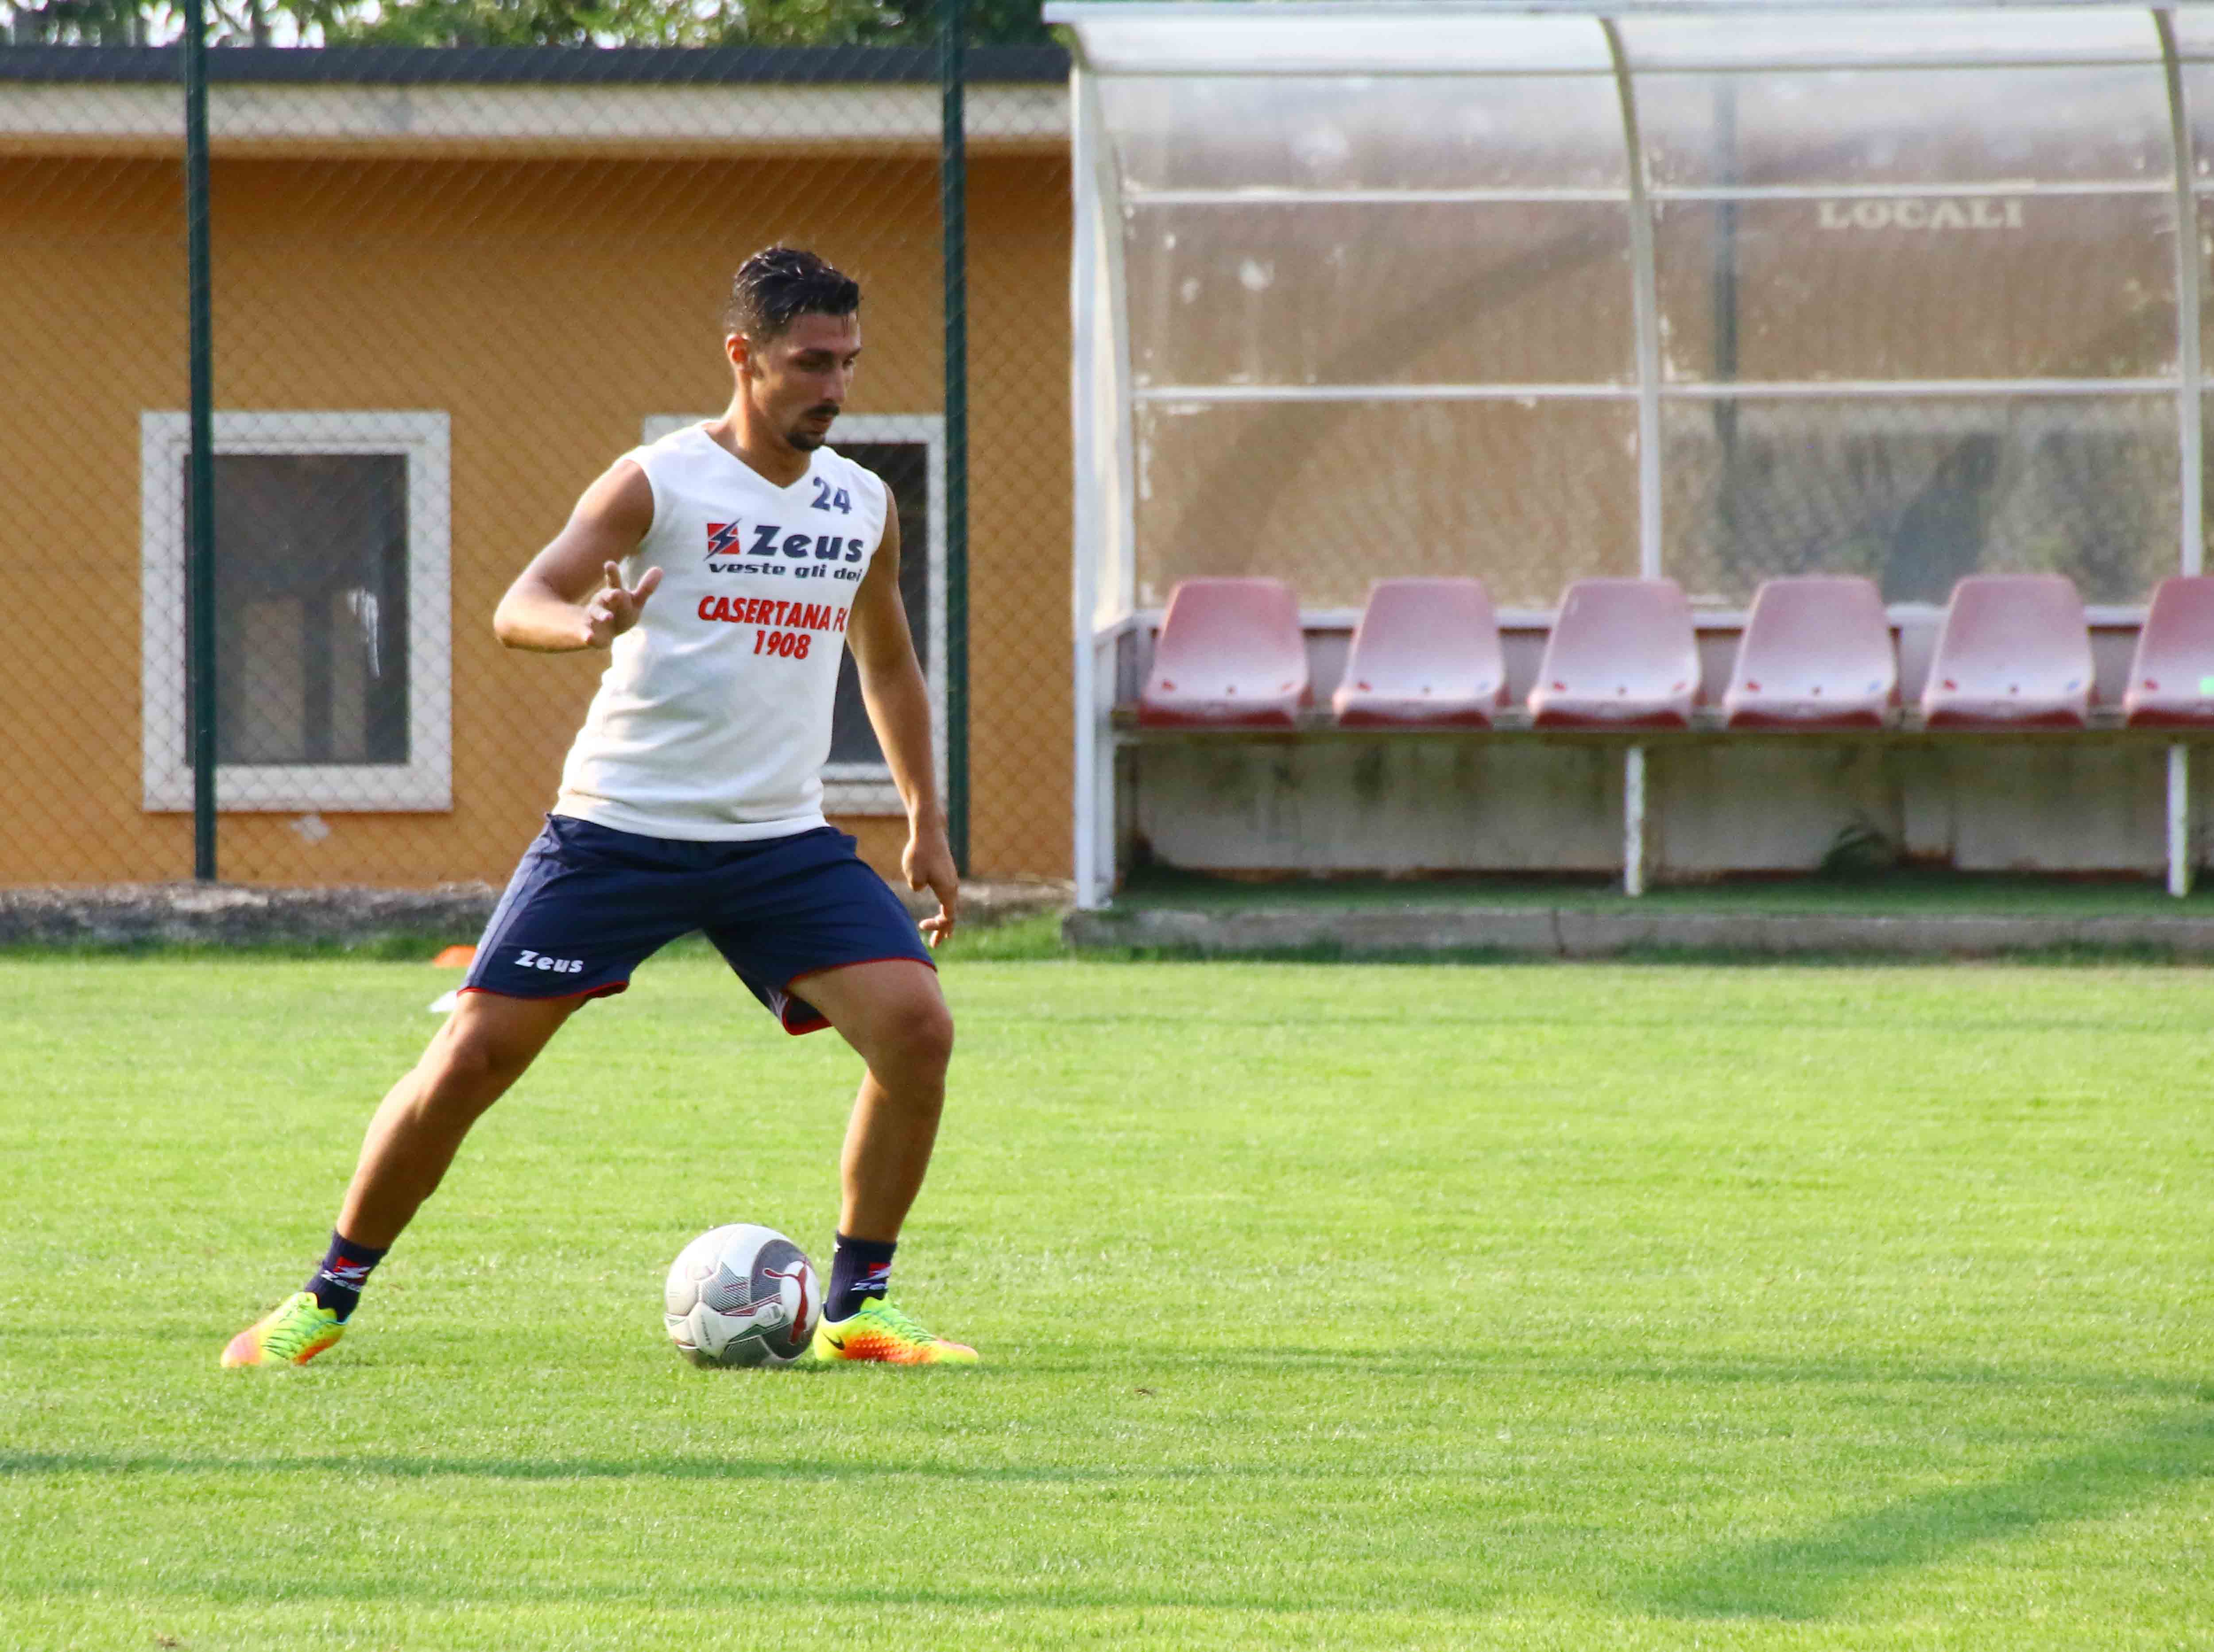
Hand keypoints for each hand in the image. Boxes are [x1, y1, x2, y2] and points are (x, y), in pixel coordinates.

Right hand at [581, 561, 661, 647]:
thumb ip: (646, 588)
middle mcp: (601, 602)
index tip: (610, 564)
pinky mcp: (588, 632)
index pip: (614, 582)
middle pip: (604, 596)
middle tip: (617, 593)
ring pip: (595, 614)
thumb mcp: (634, 601)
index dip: (612, 573)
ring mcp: (592, 617)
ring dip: (602, 615)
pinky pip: (587, 634)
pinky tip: (589, 638)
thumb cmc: (620, 611)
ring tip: (609, 617)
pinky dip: (588, 636)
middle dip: (610, 595)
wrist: (599, 630)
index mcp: (613, 593)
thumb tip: (660, 569)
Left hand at [903, 823, 958, 947]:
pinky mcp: (947, 870)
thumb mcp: (913, 876)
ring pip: (952, 903)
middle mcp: (953, 885)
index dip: (937, 927)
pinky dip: (946, 905)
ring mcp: (951, 877)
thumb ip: (917, 887)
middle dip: (944, 930)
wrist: (928, 829)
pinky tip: (942, 906)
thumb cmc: (919, 853)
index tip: (921, 926)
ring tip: (944, 932)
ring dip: (946, 918)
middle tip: (936, 945)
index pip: (947, 917)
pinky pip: (949, 894)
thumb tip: (921, 887)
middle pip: (952, 914)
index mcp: (948, 890)